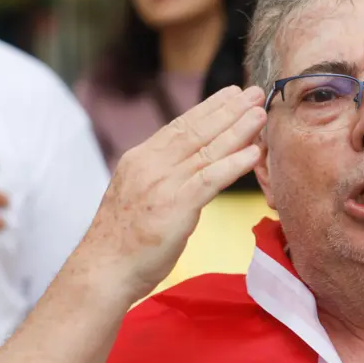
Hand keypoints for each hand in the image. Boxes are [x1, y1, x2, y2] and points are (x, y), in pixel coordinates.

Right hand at [74, 85, 266, 303]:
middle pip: (196, 130)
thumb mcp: (138, 196)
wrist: (103, 270)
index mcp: (140, 159)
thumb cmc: (122, 241)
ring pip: (207, 150)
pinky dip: (233, 163)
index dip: (209, 108)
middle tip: (255, 92)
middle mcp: (150, 164)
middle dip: (229, 110)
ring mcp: (162, 184)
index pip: (179, 126)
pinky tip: (253, 153)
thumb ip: (161, 178)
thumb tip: (187, 168)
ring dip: (238, 130)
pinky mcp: (174, 206)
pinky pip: (210, 179)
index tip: (231, 94)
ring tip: (260, 114)